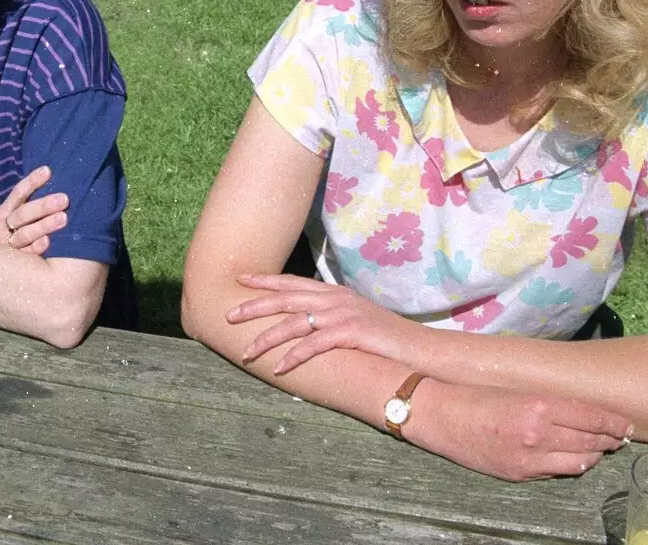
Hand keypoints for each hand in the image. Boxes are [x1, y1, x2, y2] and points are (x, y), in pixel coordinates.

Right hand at [0, 166, 66, 255]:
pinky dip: (35, 248)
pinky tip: (47, 243)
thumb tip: (45, 184)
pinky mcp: (11, 262)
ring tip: (64, 218)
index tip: (47, 171)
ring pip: (26, 233)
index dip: (32, 182)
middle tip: (64, 198)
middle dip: (44, 206)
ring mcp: (7, 245)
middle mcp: (3, 227)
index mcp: (2, 214)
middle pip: (23, 214)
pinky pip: (25, 254)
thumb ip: (18, 208)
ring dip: (44, 225)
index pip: (18, 194)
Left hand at [227, 273, 433, 372]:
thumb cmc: (385, 338)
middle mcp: (335, 299)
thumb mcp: (354, 319)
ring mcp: (343, 315)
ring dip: (266, 339)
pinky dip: (293, 356)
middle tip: (227, 315)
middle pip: (285, 299)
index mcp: (333, 293)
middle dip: (253, 307)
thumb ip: (331, 316)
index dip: (265, 281)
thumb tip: (305, 323)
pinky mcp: (351, 334)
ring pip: (293, 324)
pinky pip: (314, 345)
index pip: (292, 283)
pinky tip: (277, 368)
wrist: (420, 349)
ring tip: (245, 352)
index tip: (239, 280)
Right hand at [406, 379, 632, 480]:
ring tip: (598, 448)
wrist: (437, 416)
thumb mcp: (516, 390)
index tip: (626, 424)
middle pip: (591, 443)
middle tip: (618, 436)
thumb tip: (584, 415)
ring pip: (580, 463)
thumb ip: (550, 404)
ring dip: (593, 455)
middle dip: (609, 440)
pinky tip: (569, 457)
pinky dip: (568, 464)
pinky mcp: (520, 474)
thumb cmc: (473, 394)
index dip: (614, 422)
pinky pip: (556, 473)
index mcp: (538, 406)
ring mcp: (529, 459)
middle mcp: (538, 435)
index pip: (592, 418)